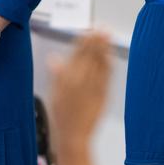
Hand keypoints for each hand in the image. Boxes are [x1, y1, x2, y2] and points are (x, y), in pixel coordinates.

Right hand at [48, 33, 111, 159]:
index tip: (87, 30)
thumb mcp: (54, 94)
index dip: (82, 41)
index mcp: (65, 78)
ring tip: (107, 35)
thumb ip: (57, 75)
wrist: (73, 136)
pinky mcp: (101, 94)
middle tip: (101, 28)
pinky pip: (106, 75)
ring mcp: (91, 86)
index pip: (75, 54)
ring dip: (103, 47)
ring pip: (98, 62)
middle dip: (95, 40)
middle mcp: (79, 80)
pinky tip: (109, 55)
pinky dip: (108, 63)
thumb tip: (54, 59)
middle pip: (88, 54)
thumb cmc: (61, 116)